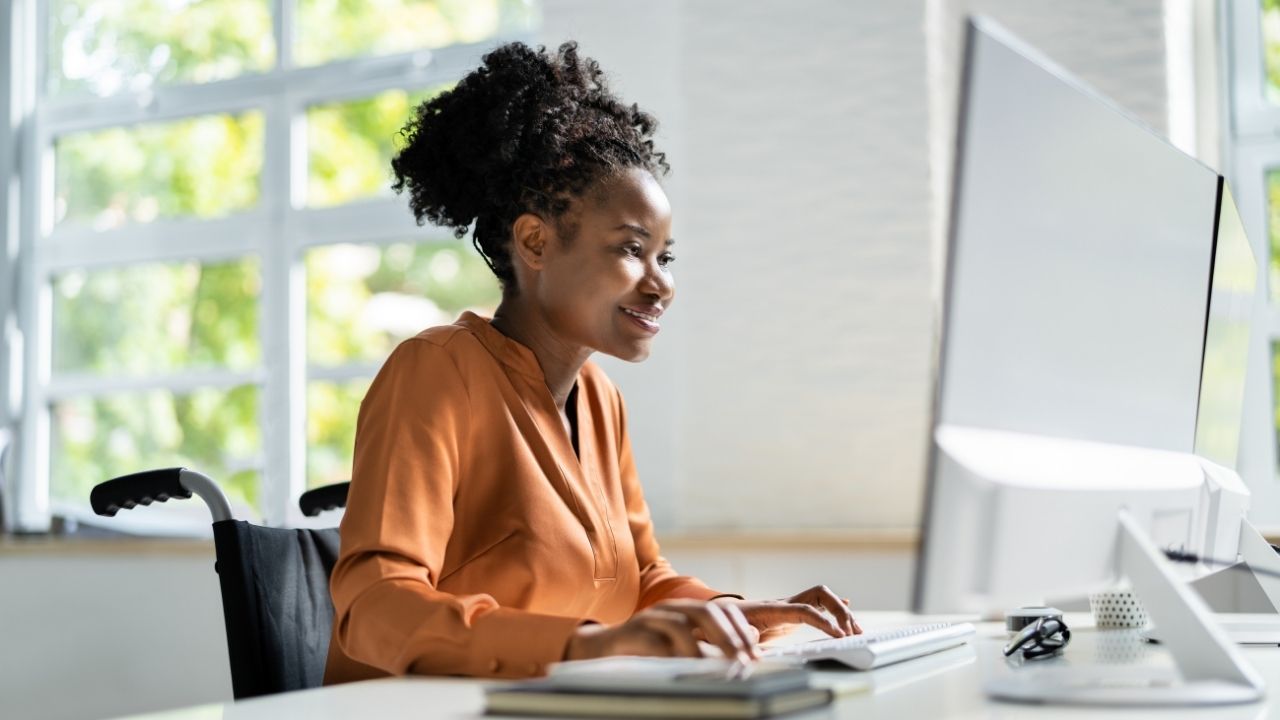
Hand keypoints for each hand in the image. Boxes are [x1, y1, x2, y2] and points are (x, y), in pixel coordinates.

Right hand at [564, 599, 758, 662]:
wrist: (602, 650)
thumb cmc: (648, 651)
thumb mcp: (685, 648)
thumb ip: (713, 644)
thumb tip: (754, 641)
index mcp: (689, 612)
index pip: (723, 610)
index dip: (742, 630)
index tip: (755, 655)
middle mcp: (672, 609)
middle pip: (706, 612)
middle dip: (728, 636)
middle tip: (741, 660)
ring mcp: (651, 618)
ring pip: (680, 623)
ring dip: (700, 646)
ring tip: (713, 666)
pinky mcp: (631, 633)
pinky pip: (653, 641)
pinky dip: (670, 654)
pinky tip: (682, 668)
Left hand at [720, 585, 860, 642]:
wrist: (718, 613)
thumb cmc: (723, 623)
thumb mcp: (730, 631)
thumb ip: (741, 634)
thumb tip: (753, 638)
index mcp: (771, 609)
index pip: (804, 610)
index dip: (823, 621)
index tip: (838, 636)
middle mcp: (783, 603)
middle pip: (820, 595)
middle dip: (838, 611)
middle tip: (850, 632)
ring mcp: (789, 605)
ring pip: (822, 598)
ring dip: (840, 611)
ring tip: (855, 629)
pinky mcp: (791, 612)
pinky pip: (817, 605)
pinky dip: (833, 608)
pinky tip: (847, 610)